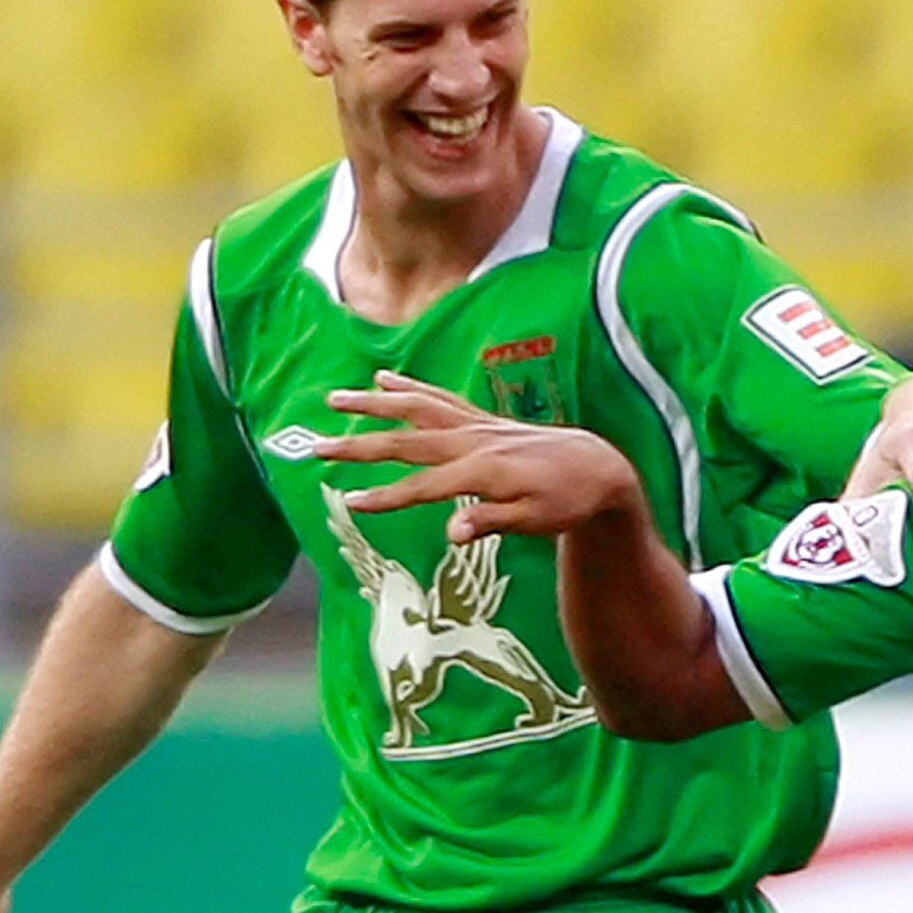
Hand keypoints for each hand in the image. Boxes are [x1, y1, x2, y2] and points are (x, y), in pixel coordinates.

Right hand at [314, 374, 639, 540]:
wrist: (595, 466)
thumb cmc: (566, 501)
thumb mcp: (534, 522)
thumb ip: (491, 522)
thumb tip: (452, 533)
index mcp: (481, 472)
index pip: (422, 486)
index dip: (386, 496)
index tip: (350, 502)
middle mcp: (472, 441)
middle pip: (405, 441)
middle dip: (358, 445)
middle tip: (316, 447)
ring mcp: (475, 425)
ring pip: (414, 408)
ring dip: (373, 403)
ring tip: (335, 399)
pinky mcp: (481, 418)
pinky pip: (438, 398)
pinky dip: (409, 387)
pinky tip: (384, 379)